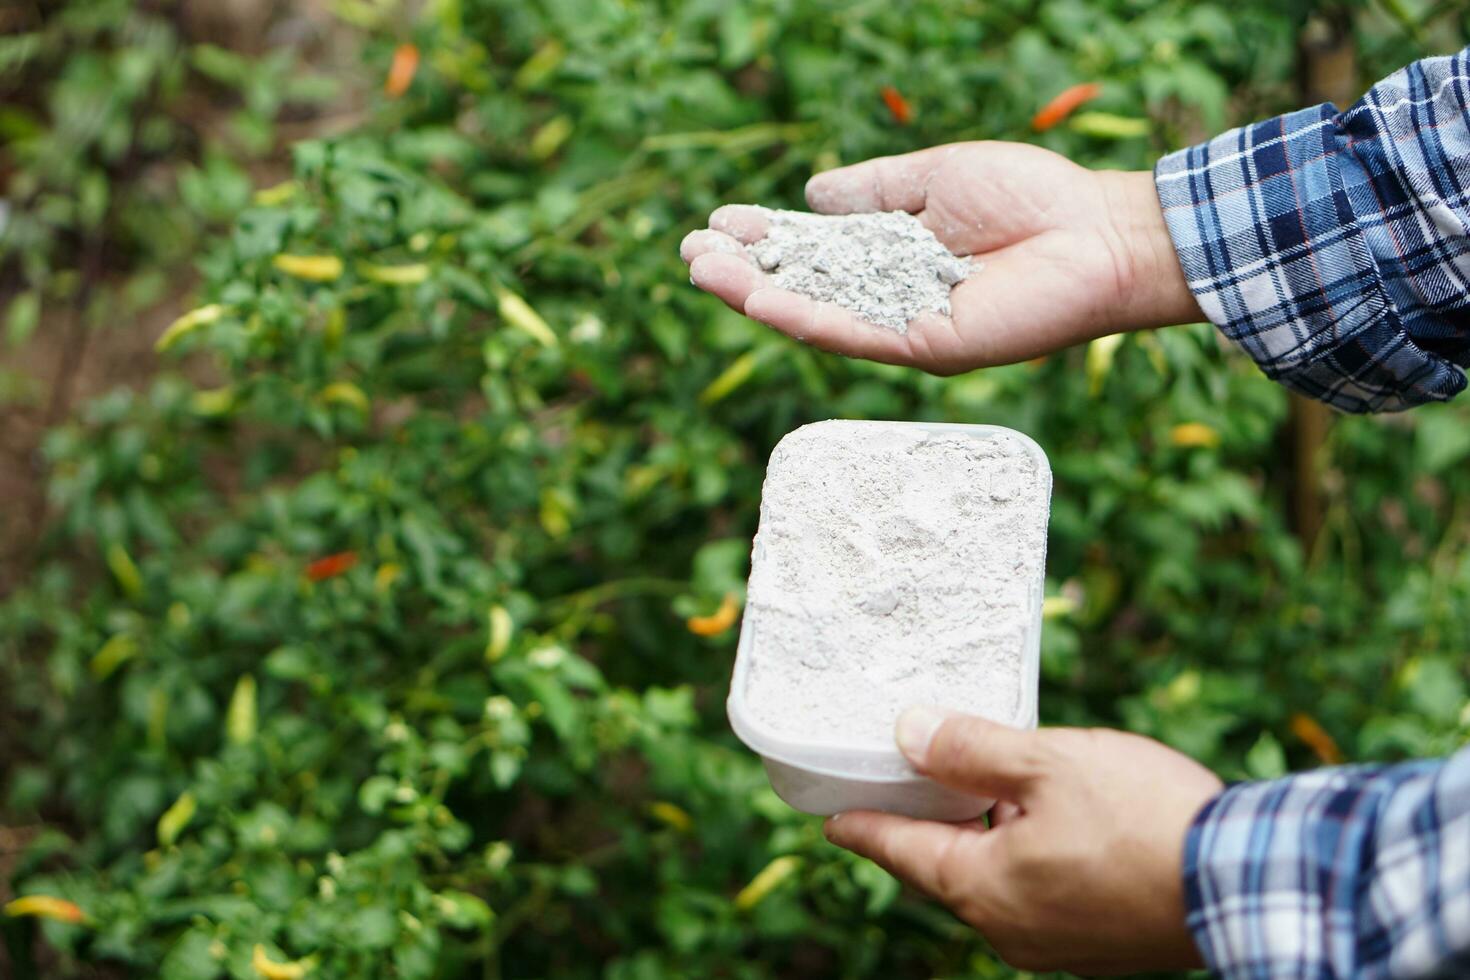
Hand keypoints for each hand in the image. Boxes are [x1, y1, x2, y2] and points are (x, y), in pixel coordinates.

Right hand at [680, 142, 1199, 373]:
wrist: (1094, 233)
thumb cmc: (1028, 197)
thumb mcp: (933, 178)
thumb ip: (873, 189)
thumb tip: (813, 193)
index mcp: (892, 250)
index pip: (813, 246)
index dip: (765, 235)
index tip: (719, 222)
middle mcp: (890, 292)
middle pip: (803, 285)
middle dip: (745, 270)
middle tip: (691, 253)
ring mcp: (904, 323)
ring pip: (817, 314)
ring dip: (758, 296)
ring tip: (707, 275)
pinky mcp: (924, 347)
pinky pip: (856, 335)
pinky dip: (807, 319)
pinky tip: (764, 300)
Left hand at [824, 708, 1222, 974]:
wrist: (1243, 882)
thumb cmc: (1142, 819)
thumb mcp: (1047, 764)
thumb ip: (970, 749)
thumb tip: (908, 733)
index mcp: (982, 888)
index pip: (899, 852)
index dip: (863, 826)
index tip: (832, 818)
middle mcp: (1008, 928)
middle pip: (943, 870)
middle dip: (923, 827)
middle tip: (902, 788)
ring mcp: (1054, 944)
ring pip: (992, 884)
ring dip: (978, 838)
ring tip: (973, 791)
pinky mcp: (1094, 942)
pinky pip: (1034, 896)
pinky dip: (1020, 858)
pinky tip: (1039, 823)